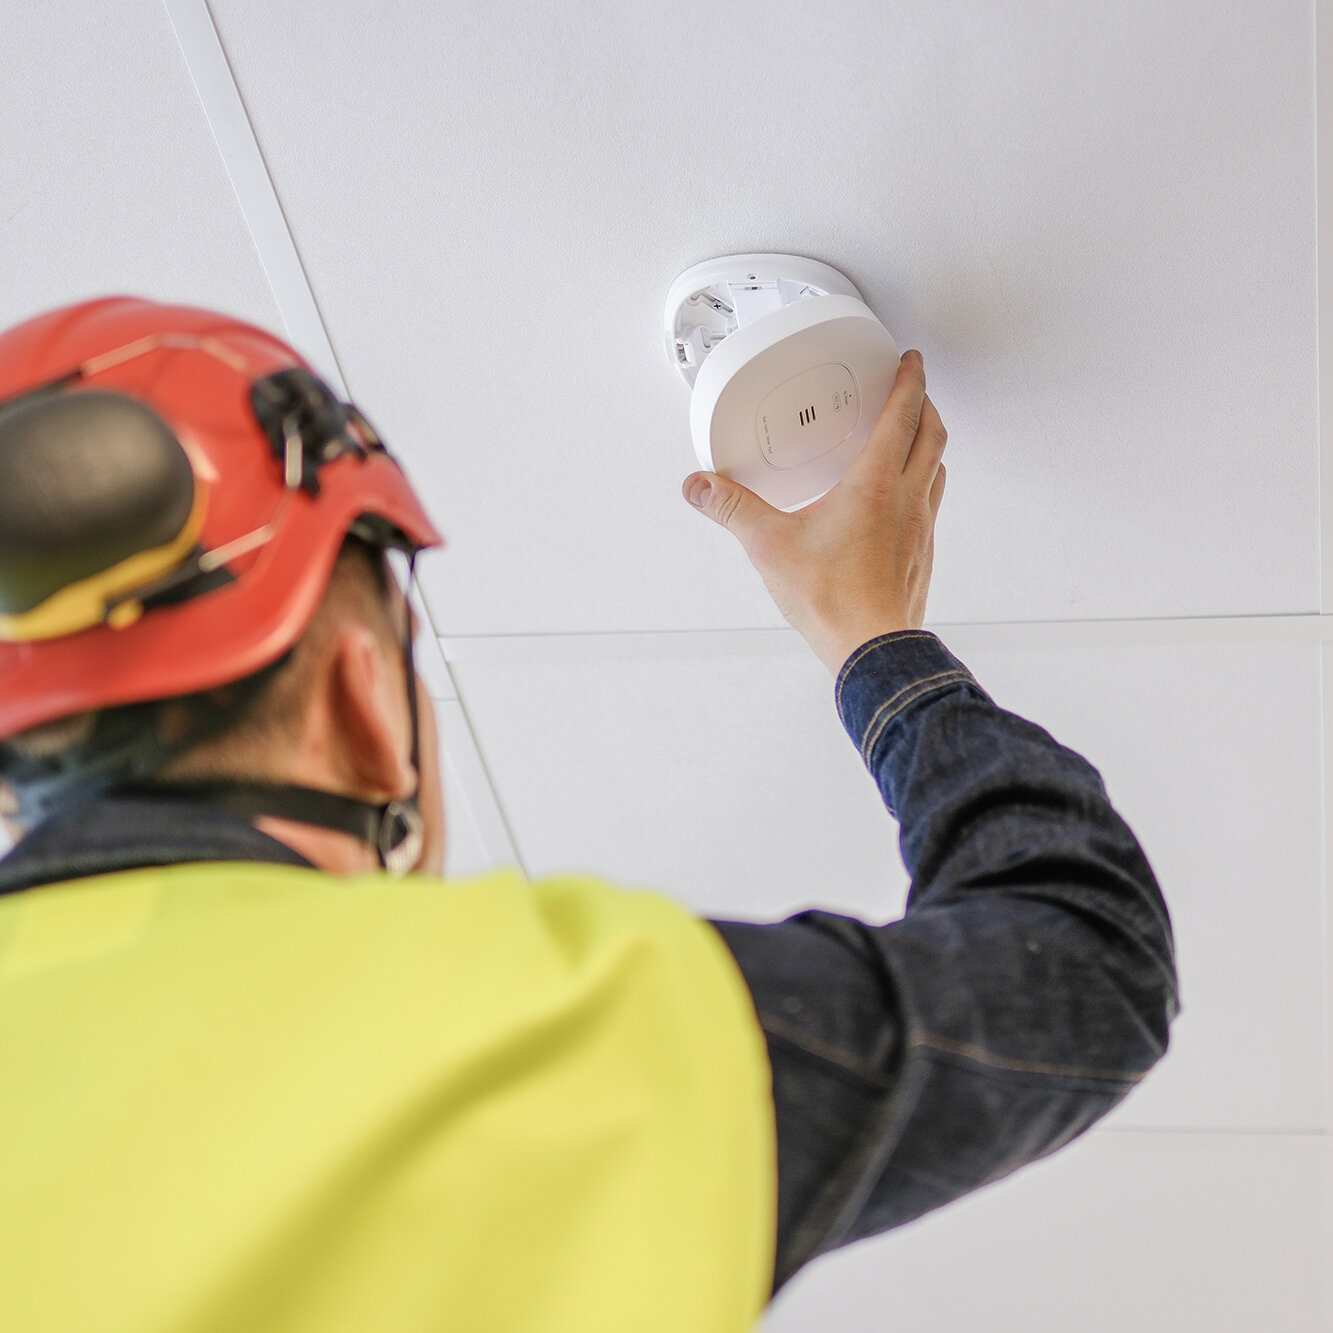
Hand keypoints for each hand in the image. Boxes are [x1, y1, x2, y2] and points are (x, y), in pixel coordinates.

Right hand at [682, 349, 947, 675]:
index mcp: (875, 484)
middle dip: (924, 404)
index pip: (903, 414)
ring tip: (908, 439)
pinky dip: (921, 485)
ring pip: (937, 469)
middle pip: (932, 434)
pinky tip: (899, 501)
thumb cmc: (833, 600)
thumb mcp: (769, 546)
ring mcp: (920, 528)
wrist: (871, 647)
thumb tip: (702, 486)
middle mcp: (907, 500)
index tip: (909, 362)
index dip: (909, 380)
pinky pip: (930, 505)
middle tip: (912, 391)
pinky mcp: (920, 554)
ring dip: (927, 445)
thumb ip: (732, 509)